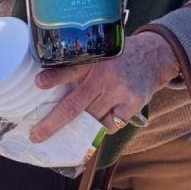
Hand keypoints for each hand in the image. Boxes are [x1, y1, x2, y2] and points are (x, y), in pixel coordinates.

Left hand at [28, 32, 179, 142]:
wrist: (153, 58)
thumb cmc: (118, 59)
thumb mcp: (99, 54)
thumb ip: (79, 68)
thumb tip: (47, 87)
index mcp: (93, 61)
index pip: (70, 70)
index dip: (53, 78)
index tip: (38, 84)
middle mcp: (105, 77)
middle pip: (74, 106)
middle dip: (52, 124)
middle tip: (37, 136)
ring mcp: (119, 92)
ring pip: (92, 119)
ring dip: (83, 124)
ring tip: (78, 125)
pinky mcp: (132, 105)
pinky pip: (111, 125)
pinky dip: (105, 124)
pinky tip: (107, 114)